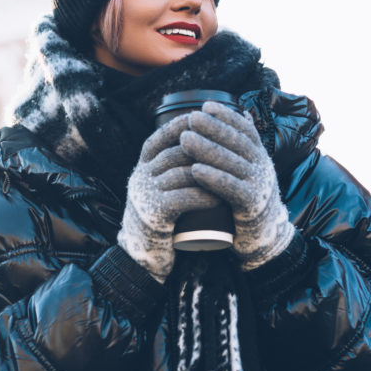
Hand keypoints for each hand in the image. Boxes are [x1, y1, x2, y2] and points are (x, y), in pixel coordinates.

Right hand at [118, 116, 219, 282]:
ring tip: (230, 173)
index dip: (180, 127)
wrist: (144, 251)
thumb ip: (169, 166)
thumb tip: (196, 137)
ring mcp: (145, 195)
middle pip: (174, 154)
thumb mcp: (157, 185)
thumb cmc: (160, 214)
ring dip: (208, 172)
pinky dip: (202, 196)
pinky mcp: (154, 214)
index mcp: (142, 167)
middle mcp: (140, 177)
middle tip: (228, 149)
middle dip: (202, 148)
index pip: (159, 139)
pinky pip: (182, 199)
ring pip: (181, 174)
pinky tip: (217, 197)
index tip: (203, 119)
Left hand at [180, 102, 293, 269]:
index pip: (245, 130)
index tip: (206, 105)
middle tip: (191, 118)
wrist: (262, 238)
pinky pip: (231, 189)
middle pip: (237, 143)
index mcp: (260, 157)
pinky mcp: (252, 206)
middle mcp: (263, 168)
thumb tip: (232, 119)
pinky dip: (213, 178)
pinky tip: (195, 170)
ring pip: (232, 163)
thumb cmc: (245, 201)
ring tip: (185, 139)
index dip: (227, 116)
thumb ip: (237, 152)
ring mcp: (260, 186)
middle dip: (213, 127)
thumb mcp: (245, 173)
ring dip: (207, 149)